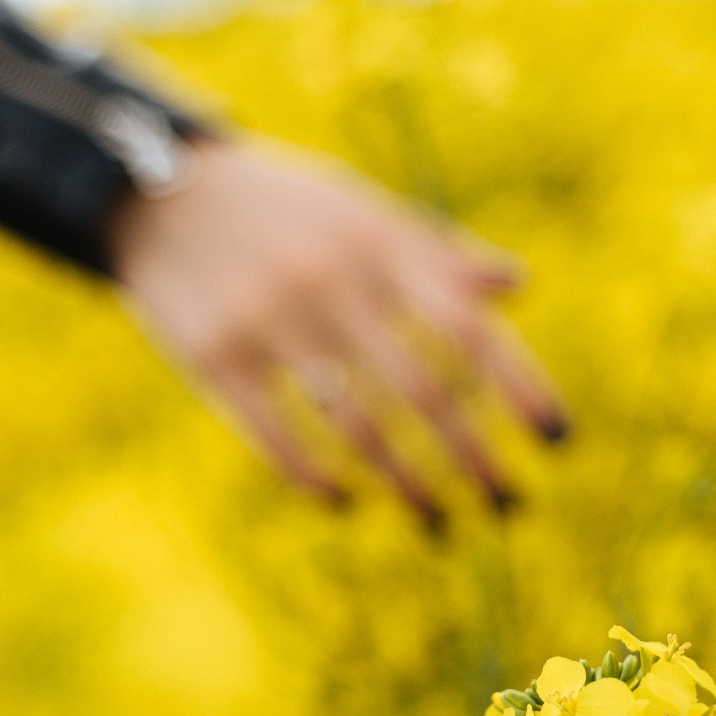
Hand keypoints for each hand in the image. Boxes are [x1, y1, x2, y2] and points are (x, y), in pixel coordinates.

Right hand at [107, 135, 566, 521]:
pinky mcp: (211, 357)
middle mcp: (332, 282)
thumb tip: (518, 284)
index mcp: (380, 243)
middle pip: (423, 390)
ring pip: (355, 425)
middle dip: (472, 457)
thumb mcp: (361, 210)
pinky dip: (316, 476)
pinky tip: (345, 502)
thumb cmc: (285, 209)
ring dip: (406, 483)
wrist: (157, 194)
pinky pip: (275, 436)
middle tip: (507, 505)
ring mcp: (269, 320)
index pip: (468, 326)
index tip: (557, 440)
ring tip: (437, 521)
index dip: (518, 385)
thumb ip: (436, 251)